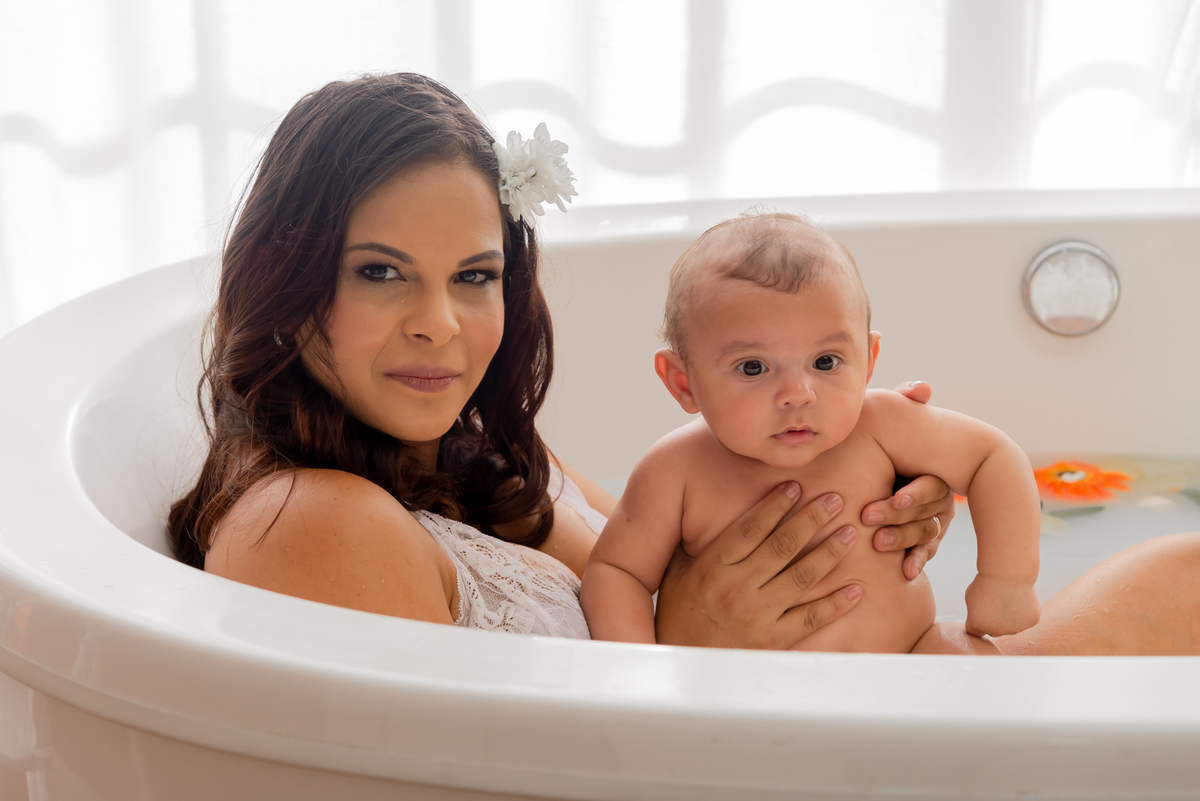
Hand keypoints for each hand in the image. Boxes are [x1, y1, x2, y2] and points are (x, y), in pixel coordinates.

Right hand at [655, 483, 862, 649]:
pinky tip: (854, 589)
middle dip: (811, 519)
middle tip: (835, 499)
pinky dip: (834, 604)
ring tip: (849, 533)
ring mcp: (757, 615)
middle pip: (782, 546)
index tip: (794, 486)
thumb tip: (704, 509)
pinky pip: (810, 618)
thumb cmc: (678, 616)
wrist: (684, 670)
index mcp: (713, 568)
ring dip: (829, 553)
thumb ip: (694, 546)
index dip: (774, 505)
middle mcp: (737, 588)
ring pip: (802, 577)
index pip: (750, 528)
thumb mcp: (676, 575)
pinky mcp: (773, 641)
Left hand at [861, 380, 954, 579]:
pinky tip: (906, 573)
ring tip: (878, 544)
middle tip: (870, 518)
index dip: (916, 494)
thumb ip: (903, 403)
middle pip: (928, 513)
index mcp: (928, 471)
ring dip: (903, 540)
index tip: (895, 498)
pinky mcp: (920, 539)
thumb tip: (923, 387)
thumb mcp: (887, 420)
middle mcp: (934, 497)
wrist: (857, 466)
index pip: (932, 486)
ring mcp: (929, 519)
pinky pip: (922, 552)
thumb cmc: (876, 438)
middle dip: (900, 517)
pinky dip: (915, 561)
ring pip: (924, 533)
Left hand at [964, 575, 1040, 636]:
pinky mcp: (1030, 622)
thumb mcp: (971, 598)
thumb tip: (982, 624)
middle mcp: (996, 631)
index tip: (981, 608)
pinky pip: (1025, 620)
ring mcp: (1015, 628)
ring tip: (1008, 599)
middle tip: (996, 602)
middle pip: (994, 631)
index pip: (976, 631)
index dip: (978, 619)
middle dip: (994, 621)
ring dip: (1009, 618)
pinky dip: (1023, 612)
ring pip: (1011, 627)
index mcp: (978, 625)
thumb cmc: (987, 582)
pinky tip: (1020, 599)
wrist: (1007, 572)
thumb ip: (975, 615)